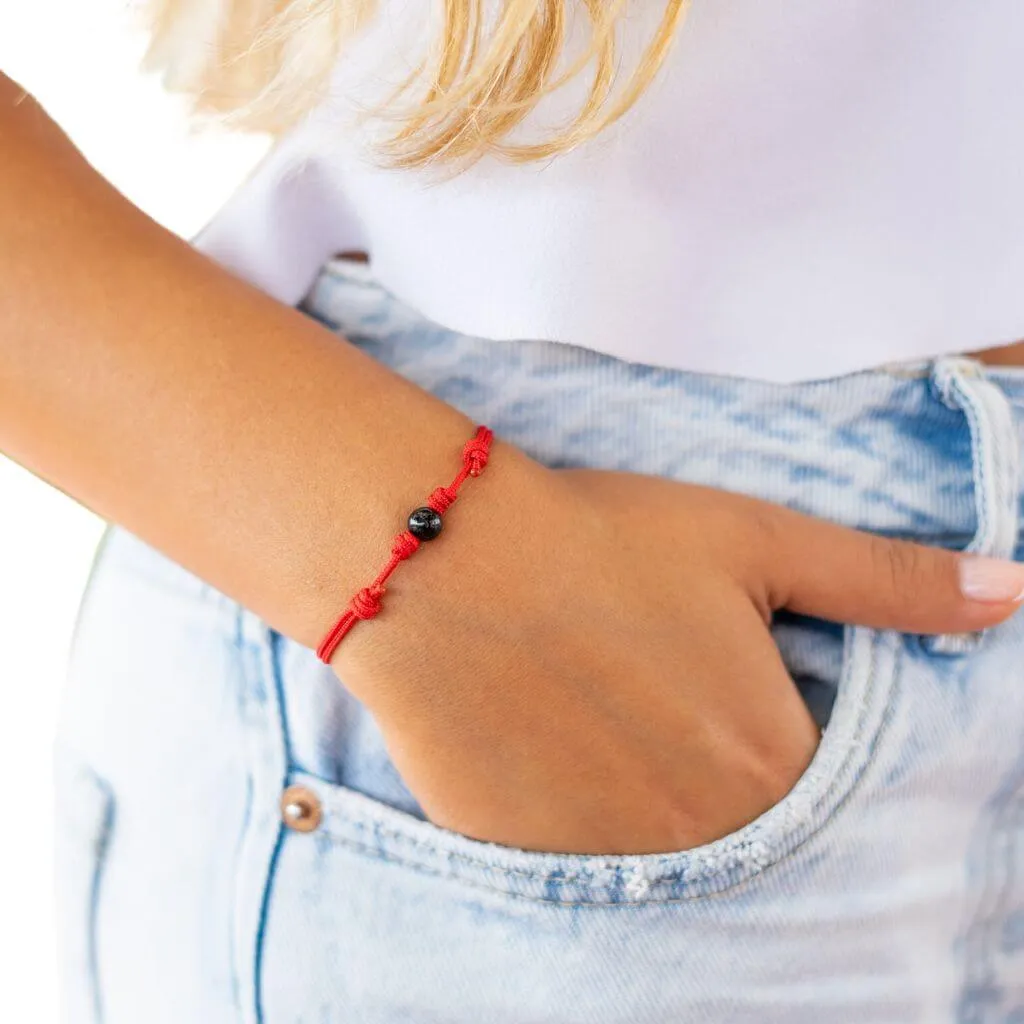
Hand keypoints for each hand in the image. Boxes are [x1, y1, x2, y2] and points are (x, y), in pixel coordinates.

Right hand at [333, 444, 1023, 854]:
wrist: (444, 559)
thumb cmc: (603, 540)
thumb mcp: (755, 542)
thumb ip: (890, 583)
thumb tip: (1016, 593)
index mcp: (769, 762)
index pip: (821, 792)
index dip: (774, 732)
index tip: (724, 689)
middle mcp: (699, 835)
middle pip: (740, 830)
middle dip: (711, 769)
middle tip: (652, 697)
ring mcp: (606, 858)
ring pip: (660, 855)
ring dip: (645, 800)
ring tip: (599, 716)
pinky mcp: (524, 859)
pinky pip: (576, 863)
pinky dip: (576, 817)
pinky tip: (549, 746)